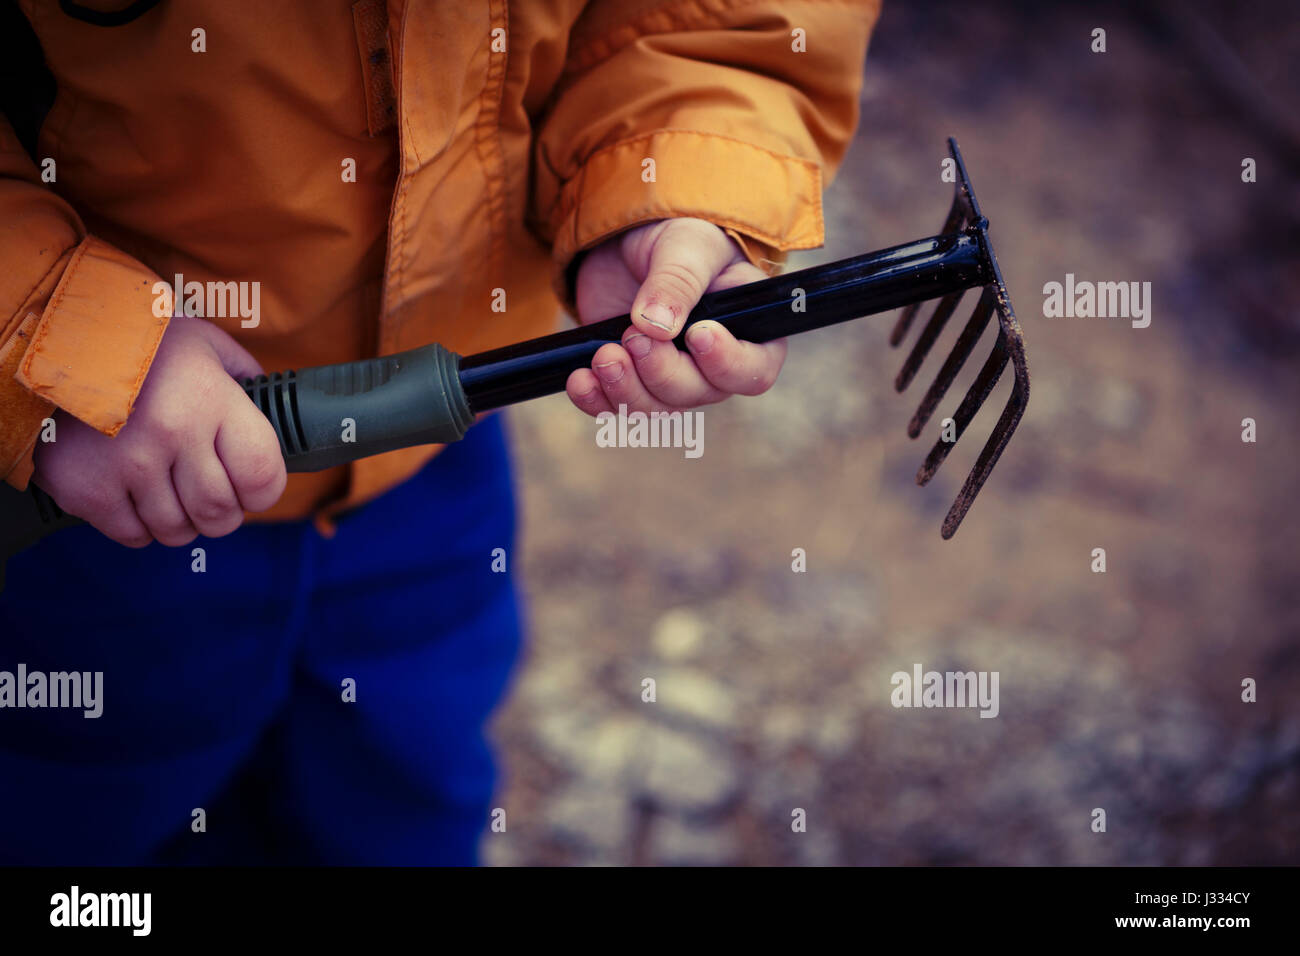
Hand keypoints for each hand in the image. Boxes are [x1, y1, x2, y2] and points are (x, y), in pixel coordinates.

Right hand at [33, 314, 285, 547]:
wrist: (53, 343)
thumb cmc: (139, 344)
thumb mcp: (205, 345)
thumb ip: (244, 378)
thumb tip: (272, 407)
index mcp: (211, 400)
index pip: (262, 477)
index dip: (264, 492)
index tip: (253, 488)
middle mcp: (173, 434)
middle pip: (220, 513)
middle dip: (223, 514)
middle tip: (211, 497)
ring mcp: (126, 465)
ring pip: (176, 530)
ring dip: (182, 521)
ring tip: (172, 493)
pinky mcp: (86, 488)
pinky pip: (133, 535)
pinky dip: (141, 525)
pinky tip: (136, 495)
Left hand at [565, 217, 786, 416]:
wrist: (629, 244)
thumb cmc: (678, 240)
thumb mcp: (684, 246)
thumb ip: (677, 281)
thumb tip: (656, 328)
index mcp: (748, 331)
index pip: (754, 370)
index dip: (727, 363)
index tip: (696, 335)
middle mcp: (715, 365)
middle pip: (698, 393)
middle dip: (662, 372)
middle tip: (632, 336)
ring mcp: (672, 378)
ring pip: (657, 409)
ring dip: (627, 391)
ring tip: (603, 356)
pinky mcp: (631, 381)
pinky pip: (617, 409)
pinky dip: (597, 400)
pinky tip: (579, 381)